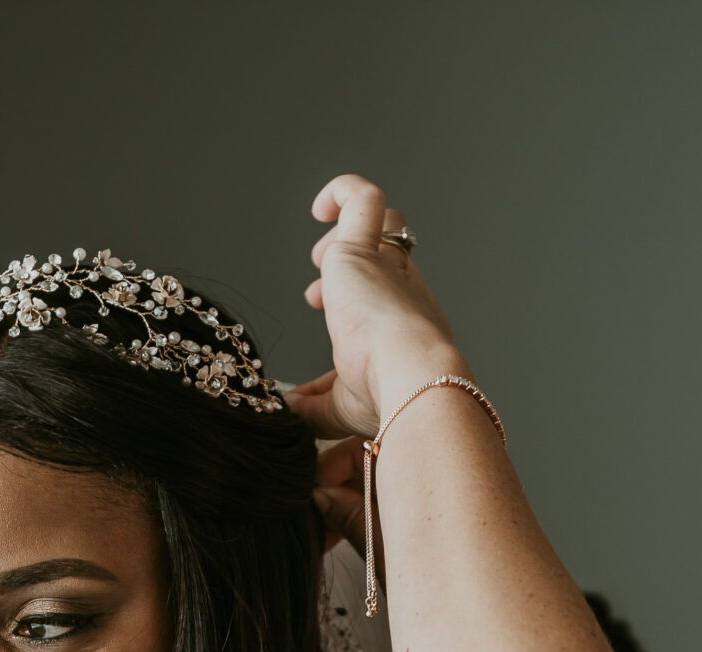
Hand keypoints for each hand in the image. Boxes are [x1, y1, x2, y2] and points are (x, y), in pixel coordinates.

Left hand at [289, 174, 469, 444]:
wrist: (411, 379)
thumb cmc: (388, 397)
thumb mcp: (341, 408)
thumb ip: (315, 407)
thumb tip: (290, 410)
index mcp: (406, 323)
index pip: (387, 291)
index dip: (349, 294)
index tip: (319, 309)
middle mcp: (405, 290)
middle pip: (387, 253)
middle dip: (347, 263)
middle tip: (317, 295)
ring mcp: (388, 267)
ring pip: (385, 221)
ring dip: (349, 231)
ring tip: (321, 258)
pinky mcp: (364, 249)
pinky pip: (362, 198)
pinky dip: (341, 191)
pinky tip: (318, 208)